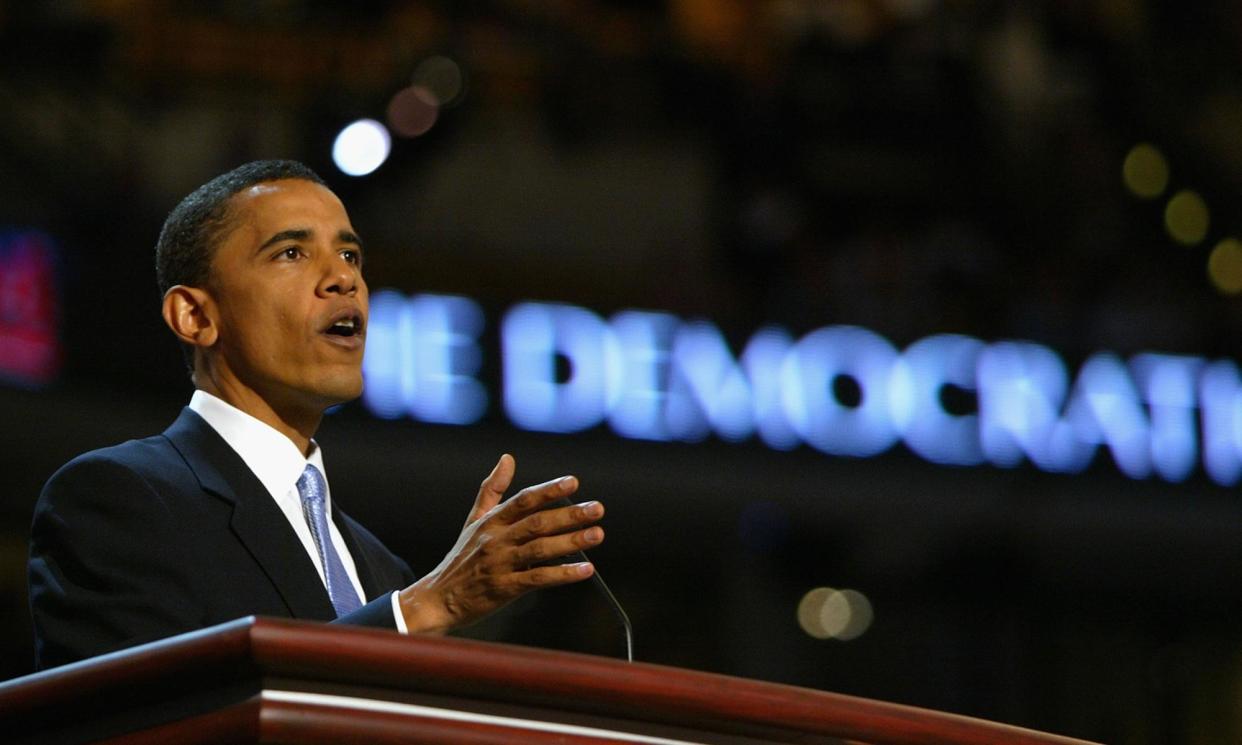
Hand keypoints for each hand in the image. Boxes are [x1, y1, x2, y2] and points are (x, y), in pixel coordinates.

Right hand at [397, 454, 604, 633]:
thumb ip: (492, 489)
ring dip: (571, 541)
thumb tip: (508, 458)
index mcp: (492, 521)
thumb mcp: (474, 520)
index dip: (549, 490)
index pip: (524, 500)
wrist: (438, 598)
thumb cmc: (461, 558)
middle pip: (537, 523)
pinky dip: (563, 574)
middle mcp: (496, 539)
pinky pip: (537, 579)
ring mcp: (500, 564)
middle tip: (597, 509)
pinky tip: (585, 570)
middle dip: (569, 515)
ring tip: (597, 534)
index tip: (573, 483)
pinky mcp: (504, 588)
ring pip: (540, 549)